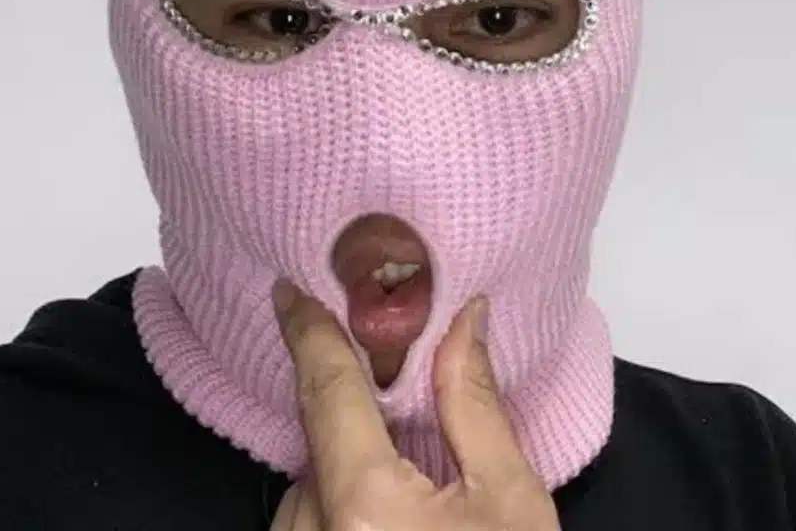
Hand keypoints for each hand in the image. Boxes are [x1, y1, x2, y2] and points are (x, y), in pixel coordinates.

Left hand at [269, 282, 559, 530]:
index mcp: (363, 504)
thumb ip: (474, 402)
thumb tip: (465, 317)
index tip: (287, 288)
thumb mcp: (509, 500)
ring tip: (413, 507)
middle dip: (359, 430)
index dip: (308, 331)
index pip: (327, 391)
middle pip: (321, 449)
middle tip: (412, 436)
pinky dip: (337, 514)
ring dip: (347, 478)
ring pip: (310, 493)